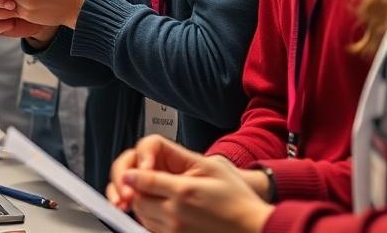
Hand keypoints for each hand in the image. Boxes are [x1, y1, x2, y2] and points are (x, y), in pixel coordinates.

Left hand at [117, 140, 272, 232]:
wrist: (255, 228)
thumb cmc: (237, 198)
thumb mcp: (210, 168)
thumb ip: (175, 161)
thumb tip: (142, 169)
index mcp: (183, 192)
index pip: (142, 181)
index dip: (133, 175)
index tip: (131, 173)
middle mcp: (176, 215)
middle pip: (138, 200)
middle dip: (139, 189)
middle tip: (151, 183)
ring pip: (143, 216)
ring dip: (145, 205)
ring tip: (164, 197)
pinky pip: (153, 230)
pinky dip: (154, 220)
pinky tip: (169, 212)